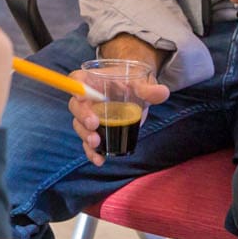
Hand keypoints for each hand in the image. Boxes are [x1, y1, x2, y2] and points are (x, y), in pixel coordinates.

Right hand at [69, 35, 169, 166]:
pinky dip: (92, 152)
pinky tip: (99, 159)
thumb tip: (162, 92)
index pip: (77, 78)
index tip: (82, 96)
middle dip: (82, 117)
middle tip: (94, 124)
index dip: (75, 86)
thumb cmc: (134, 84)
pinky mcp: (96, 132)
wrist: (135, 93)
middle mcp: (87, 98)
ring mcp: (90, 116)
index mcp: (93, 80)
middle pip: (75, 106)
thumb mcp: (142, 83)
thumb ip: (149, 88)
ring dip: (85, 136)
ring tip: (96, 143)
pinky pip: (88, 143)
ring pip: (79, 126)